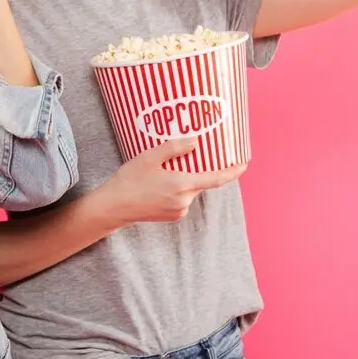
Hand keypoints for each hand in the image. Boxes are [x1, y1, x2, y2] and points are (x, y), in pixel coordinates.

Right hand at [97, 138, 246, 223]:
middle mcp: (184, 201)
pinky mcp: (173, 216)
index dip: (232, 172)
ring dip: (185, 179)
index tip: (244, 164)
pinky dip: (178, 188)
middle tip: (185, 156)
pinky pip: (183, 198)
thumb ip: (173, 148)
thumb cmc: (129, 181)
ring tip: (164, 171)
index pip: (216, 179)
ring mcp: (179, 211)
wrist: (114, 207)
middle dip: (198, 169)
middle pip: (201, 182)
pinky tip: (160, 183)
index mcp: (182, 185)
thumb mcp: (149, 158)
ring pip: (191, 189)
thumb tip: (195, 142)